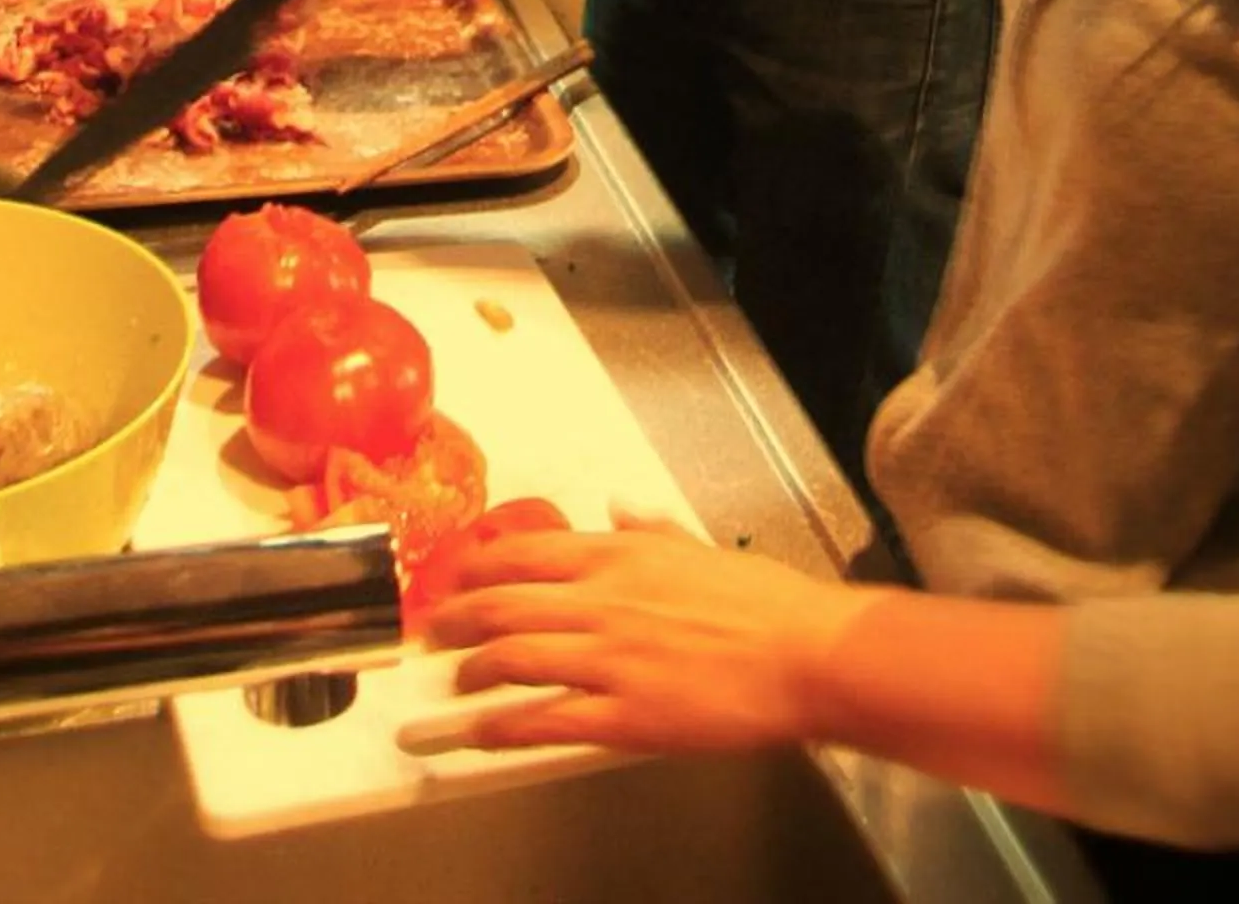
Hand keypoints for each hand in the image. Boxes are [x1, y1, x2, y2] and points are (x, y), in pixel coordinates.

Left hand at [411, 519, 857, 758]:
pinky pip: (548, 719)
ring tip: (454, 682)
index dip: (479, 567)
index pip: (525, 551)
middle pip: (504, 602)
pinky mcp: (626, 714)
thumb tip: (623, 506)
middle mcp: (604, 600)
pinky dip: (504, 726)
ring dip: (472, 671)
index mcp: (621, 555)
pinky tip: (482, 731)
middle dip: (457, 618)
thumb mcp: (699, 544)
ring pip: (514, 657)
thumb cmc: (764, 603)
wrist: (803, 653)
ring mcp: (611, 658)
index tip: (459, 577)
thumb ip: (650, 527)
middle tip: (435, 631)